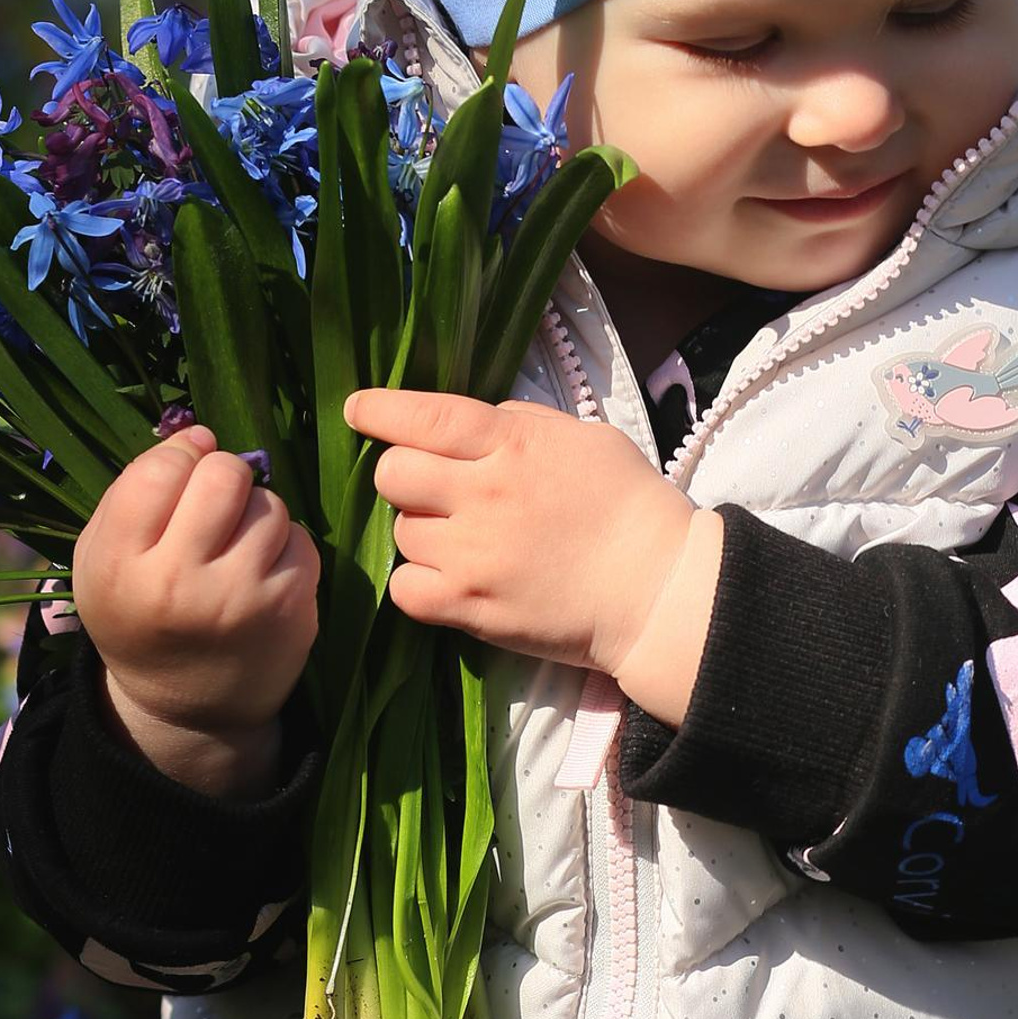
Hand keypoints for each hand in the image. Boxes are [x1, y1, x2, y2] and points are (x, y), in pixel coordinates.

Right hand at [73, 424, 321, 759]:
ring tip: (234, 547)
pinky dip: (284, 546)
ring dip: (255, 513)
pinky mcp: (291, 610)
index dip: (177, 457)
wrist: (188, 707)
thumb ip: (135, 489)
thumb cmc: (141, 612)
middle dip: (222, 475)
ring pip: (269, 504)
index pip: (159, 471)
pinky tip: (261, 573)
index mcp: (121, 567)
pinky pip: (300, 538)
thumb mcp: (103, 557)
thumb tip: (200, 435)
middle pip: (224, 475)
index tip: (181, 473)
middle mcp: (179, 584)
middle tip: (213, 502)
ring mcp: (242, 599)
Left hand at [342, 387, 717, 698]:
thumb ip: (519, 425)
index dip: (379, 410)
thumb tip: (470, 429)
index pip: (422, 417)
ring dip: (421, 531)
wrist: (659, 589)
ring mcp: (472, 555)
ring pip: (400, 531)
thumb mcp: (582, 438)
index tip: (358, 410)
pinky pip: (405, 588)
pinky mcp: (471, 608)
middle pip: (393, 474)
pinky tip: (448, 577)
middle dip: (405, 475)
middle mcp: (482, 495)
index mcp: (511, 444)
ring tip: (462, 540)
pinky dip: (417, 582)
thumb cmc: (630, 505)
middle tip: (434, 489)